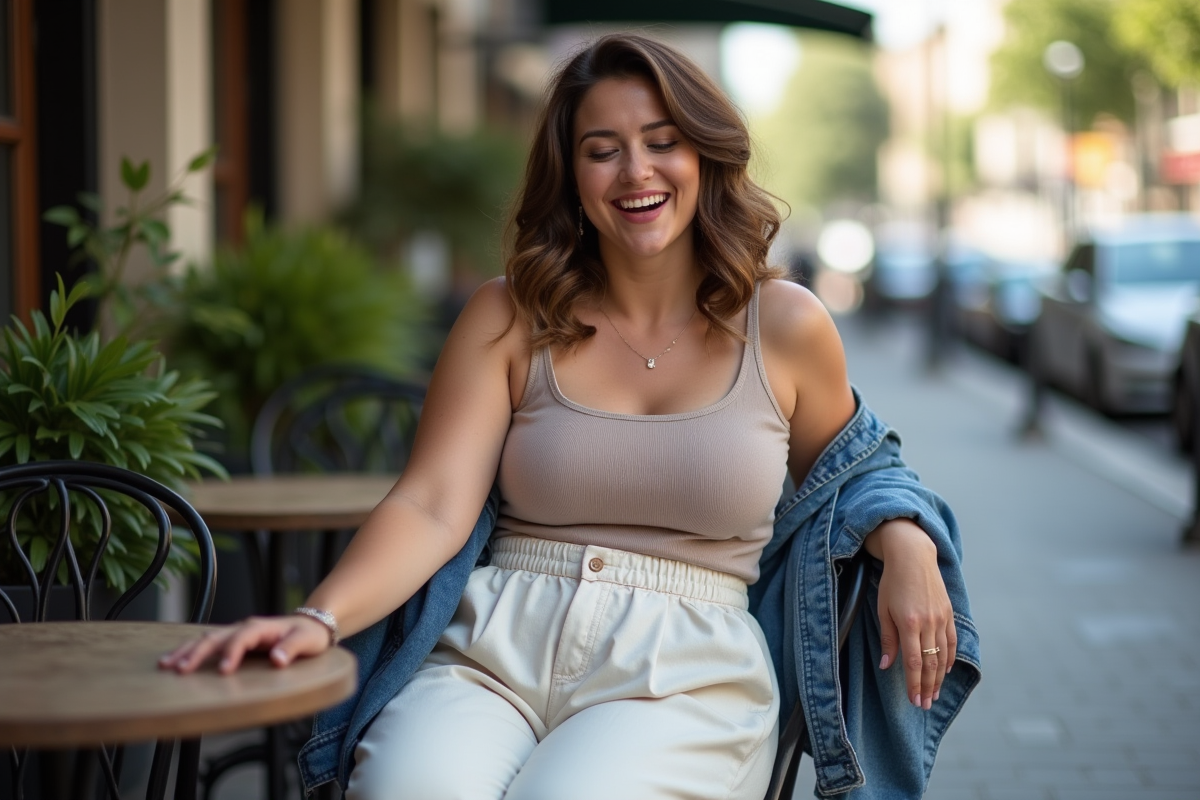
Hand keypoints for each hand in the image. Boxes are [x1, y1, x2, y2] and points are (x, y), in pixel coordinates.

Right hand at [158, 615, 332, 674]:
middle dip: (197, 652)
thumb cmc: (308, 635)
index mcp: (261, 627)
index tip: (223, 672)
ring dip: (187, 651)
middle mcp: (245, 628)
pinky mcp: (233, 641)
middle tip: (179, 670)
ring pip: (206, 640)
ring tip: (166, 665)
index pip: (242, 638)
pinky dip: (191, 651)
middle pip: (216, 637)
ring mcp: (237, 633)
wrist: (310, 625)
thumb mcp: (306, 641)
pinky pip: (209, 645)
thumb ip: (292, 649)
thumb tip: (277, 660)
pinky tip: (175, 661)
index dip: (232, 653)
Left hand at [864, 519, 956, 710]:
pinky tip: (945, 670)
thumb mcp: (883, 609)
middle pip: (930, 663)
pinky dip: (949, 658)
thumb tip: (886, 665)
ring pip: (942, 655)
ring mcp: (941, 618)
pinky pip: (951, 641)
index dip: (914, 684)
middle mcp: (928, 623)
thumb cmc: (892, 582)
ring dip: (938, 677)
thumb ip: (887, 638)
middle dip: (927, 687)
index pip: (913, 662)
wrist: (913, 556)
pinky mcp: (948, 613)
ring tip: (934, 694)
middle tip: (925, 704)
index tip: (914, 700)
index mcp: (909, 623)